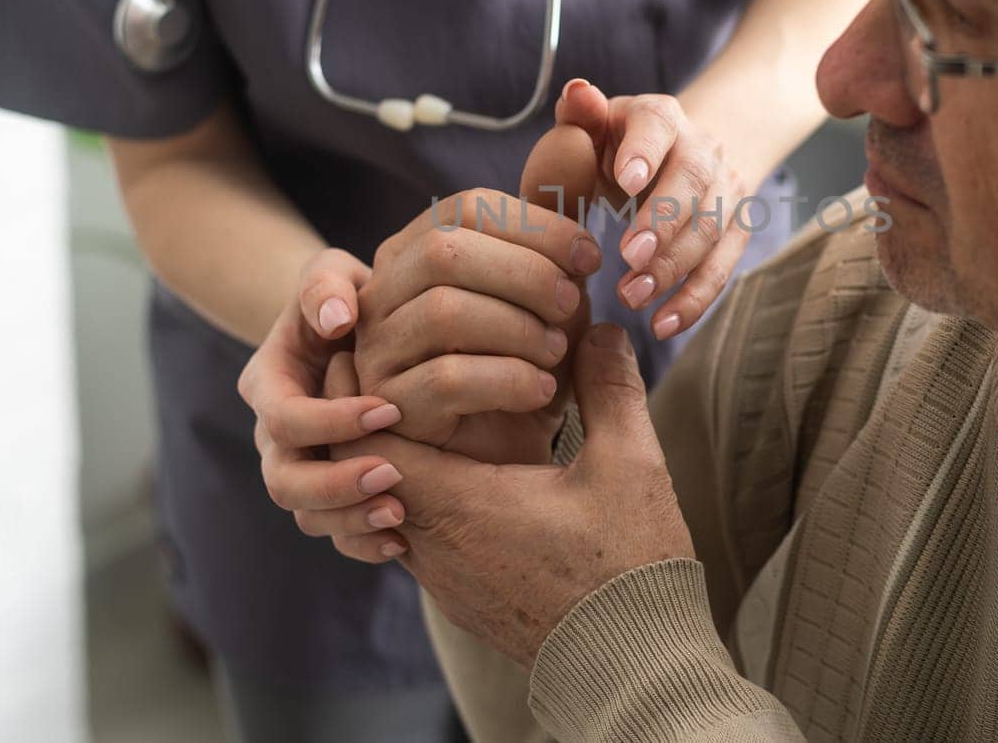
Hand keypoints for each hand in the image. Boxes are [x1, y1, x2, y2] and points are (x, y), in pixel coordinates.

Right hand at [238, 248, 409, 542]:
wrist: (356, 332)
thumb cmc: (346, 298)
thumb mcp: (332, 275)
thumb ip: (326, 285)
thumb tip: (334, 318)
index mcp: (269, 384)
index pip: (284, 418)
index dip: (331, 421)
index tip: (389, 411)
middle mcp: (274, 436)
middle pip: (283, 480)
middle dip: (335, 484)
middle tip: (392, 474)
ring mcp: (299, 468)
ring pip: (305, 515)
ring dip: (350, 521)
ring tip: (401, 516)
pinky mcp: (327, 494)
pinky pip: (333, 533)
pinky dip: (361, 543)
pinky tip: (403, 538)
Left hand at [330, 324, 695, 663]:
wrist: (636, 668)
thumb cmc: (630, 568)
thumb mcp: (629, 464)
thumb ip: (609, 389)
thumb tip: (600, 329)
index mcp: (458, 506)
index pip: (364, 443)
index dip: (361, 392)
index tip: (375, 348)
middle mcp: (432, 547)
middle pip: (361, 476)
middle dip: (371, 418)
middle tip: (392, 366)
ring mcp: (444, 579)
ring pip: (385, 508)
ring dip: (397, 459)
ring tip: (425, 409)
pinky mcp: (462, 597)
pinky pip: (414, 537)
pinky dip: (422, 496)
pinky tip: (463, 469)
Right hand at [352, 121, 603, 464]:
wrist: (505, 450)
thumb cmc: (527, 352)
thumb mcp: (551, 275)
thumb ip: (559, 203)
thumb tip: (579, 119)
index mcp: (420, 245)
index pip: (469, 208)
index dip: (538, 225)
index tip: (593, 257)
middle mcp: (383, 289)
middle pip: (450, 252)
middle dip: (527, 274)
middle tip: (578, 304)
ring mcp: (376, 348)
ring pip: (444, 312)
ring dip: (520, 328)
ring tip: (561, 350)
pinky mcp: (386, 407)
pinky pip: (444, 379)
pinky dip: (508, 378)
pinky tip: (546, 389)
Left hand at [550, 81, 751, 341]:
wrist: (689, 151)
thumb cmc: (622, 145)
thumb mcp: (597, 126)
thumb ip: (580, 115)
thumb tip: (576, 91)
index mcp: (660, 117)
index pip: (658, 126)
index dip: (645, 151)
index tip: (627, 181)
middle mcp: (702, 150)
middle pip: (693, 181)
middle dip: (664, 221)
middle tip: (630, 256)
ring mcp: (725, 192)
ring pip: (712, 229)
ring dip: (675, 267)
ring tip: (631, 297)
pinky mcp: (735, 233)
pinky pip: (722, 269)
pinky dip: (696, 300)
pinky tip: (663, 325)